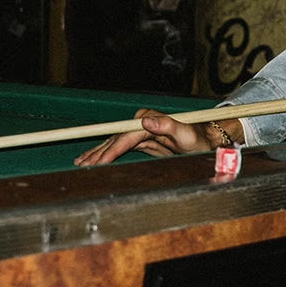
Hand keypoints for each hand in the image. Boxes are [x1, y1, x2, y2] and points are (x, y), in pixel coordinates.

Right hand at [74, 109, 239, 164]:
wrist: (205, 141)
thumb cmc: (197, 139)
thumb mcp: (186, 135)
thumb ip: (168, 125)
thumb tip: (145, 120)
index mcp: (149, 120)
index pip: (124, 138)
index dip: (109, 151)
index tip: (97, 163)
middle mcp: (142, 123)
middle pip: (115, 139)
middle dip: (97, 153)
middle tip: (81, 166)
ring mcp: (141, 131)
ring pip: (114, 143)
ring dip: (97, 153)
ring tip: (81, 162)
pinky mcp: (142, 139)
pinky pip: (120, 147)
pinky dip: (107, 153)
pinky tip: (95, 158)